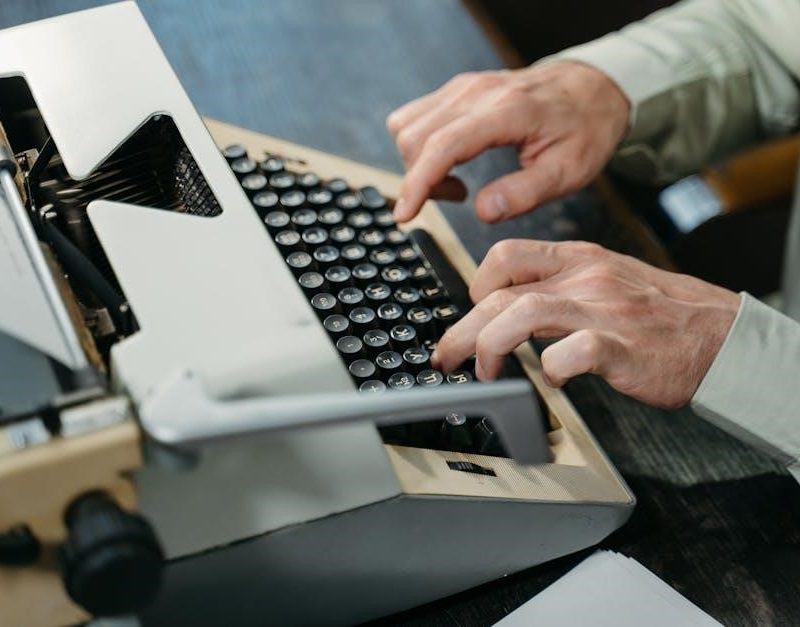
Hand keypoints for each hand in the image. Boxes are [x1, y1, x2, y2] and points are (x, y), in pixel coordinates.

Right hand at [386, 61, 629, 222]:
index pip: (444, 145)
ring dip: (417, 164)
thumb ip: (525, 193)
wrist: (591, 86)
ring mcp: (463, 87)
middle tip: (457, 197)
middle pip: (415, 137)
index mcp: (507, 111)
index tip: (405, 215)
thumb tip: (483, 211)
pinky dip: (420, 147)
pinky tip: (450, 161)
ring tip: (454, 182)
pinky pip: (415, 116)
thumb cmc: (583, 129)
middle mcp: (477, 92)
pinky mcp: (457, 89)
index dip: (418, 183)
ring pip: (407, 126)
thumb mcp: (568, 171)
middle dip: (421, 179)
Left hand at [431, 240, 740, 408]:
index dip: (475, 285)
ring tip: (486, 371)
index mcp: (580, 260)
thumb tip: (511, 309)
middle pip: (500, 294)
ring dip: (490, 346)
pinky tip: (553, 380)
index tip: (469, 313)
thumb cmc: (665, 315)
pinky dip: (551, 370)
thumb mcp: (608, 281)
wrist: (724, 336)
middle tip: (448, 355)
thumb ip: (562, 288)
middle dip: (462, 329)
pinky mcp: (622, 346)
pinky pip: (571, 353)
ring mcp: (603, 310)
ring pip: (523, 314)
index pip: (506, 256)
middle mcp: (586, 279)